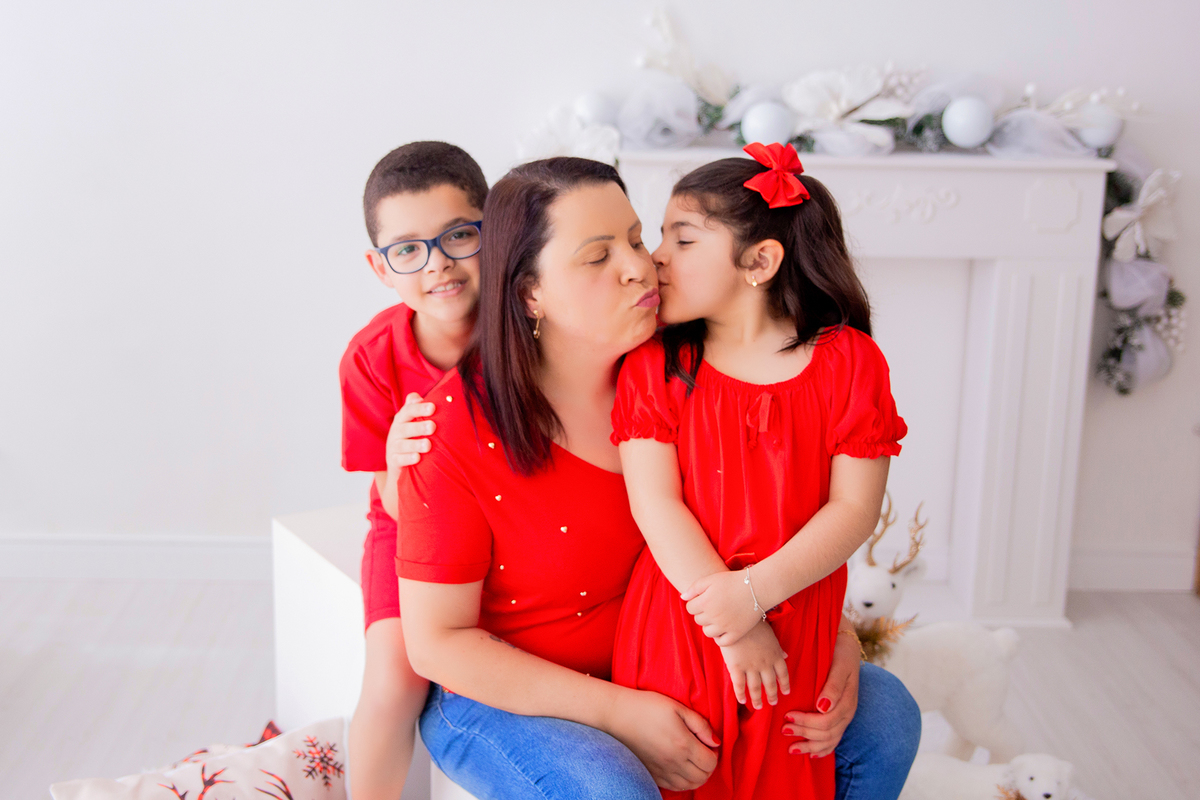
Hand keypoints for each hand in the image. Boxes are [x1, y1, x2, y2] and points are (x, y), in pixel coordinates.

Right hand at [386, 393, 435, 468]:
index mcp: (402, 419)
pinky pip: (399, 459)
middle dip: (419, 427)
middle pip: (406, 428)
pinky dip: (408, 458)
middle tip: (432, 426)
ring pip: (403, 445)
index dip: (420, 408)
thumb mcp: (413, 422)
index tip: (433, 407)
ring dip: (415, 444)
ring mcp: (393, 447)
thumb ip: (416, 408)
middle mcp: (396, 431)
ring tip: (428, 444)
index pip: (409, 410)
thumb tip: (418, 396)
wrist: (397, 462)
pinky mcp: (393, 461)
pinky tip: (417, 458)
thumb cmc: (411, 437)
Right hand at [606, 688, 719, 791]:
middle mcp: (674, 762)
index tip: (708, 743)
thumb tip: (716, 742)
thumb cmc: (648, 706)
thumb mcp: (678, 707)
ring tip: (692, 760)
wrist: (618, 714)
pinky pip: (674, 787)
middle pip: (703, 777)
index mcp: (683, 744)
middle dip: (708, 766)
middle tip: (703, 751)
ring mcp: (661, 771)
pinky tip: (680, 766)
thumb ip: (701, 725)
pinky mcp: (652, 774)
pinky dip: (682, 781)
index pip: (711, 763)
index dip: (714, 754)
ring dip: (697, 775)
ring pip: (690, 785)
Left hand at [681, 569, 762, 645]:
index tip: (705, 598)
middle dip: (703, 613)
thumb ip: (694, 588)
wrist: (757, 587)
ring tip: (718, 617)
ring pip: (707, 632)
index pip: (690, 608)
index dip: (696, 603)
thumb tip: (682, 598)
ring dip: (709, 625)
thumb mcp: (711, 579)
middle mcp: (713, 616)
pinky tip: (723, 628)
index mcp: (705, 602)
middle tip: (714, 606)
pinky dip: (719, 637)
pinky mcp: (736, 633)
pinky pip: (721, 642)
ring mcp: (725, 626)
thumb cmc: (732, 581)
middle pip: (698, 620)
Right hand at [719, 620, 789, 708]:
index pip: (783, 674)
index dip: (785, 684)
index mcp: (775, 655)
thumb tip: (786, 656)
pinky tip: (742, 700)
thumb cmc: (753, 624)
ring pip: (756, 688)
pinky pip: (739, 685)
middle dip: (772, 695)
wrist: (737, 619)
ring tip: (758, 707)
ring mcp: (751, 667)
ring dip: (757, 699)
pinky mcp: (736, 667)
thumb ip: (777, 648)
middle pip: (770, 684)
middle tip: (773, 703)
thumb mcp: (770, 635)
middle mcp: (765, 664)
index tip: (785, 692)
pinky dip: (741, 694)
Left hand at [781, 630, 859, 757]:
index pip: (826, 721)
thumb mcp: (838, 664)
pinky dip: (823, 749)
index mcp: (847, 700)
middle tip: (784, 729)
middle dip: (804, 733)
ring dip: (811, 745)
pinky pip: (834, 739)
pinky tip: (811, 753)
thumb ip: (833, 685)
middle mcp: (847, 711)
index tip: (787, 717)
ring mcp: (845, 715)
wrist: (846, 644)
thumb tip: (823, 707)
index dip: (806, 722)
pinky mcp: (841, 716)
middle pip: (826, 733)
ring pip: (830, 740)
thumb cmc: (839, 652)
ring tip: (792, 748)